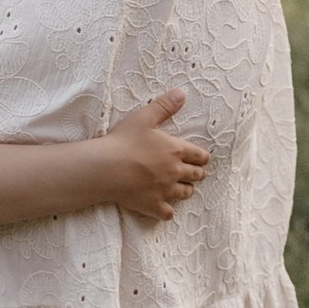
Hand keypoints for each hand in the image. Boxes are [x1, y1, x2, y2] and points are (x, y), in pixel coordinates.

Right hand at [102, 89, 210, 223]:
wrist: (106, 168)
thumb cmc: (124, 141)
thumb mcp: (144, 117)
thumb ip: (165, 106)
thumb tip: (182, 93)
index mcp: (176, 150)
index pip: (200, 156)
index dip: (202, 157)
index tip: (201, 158)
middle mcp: (175, 172)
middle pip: (196, 176)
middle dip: (197, 173)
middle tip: (193, 173)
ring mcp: (165, 191)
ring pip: (186, 194)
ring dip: (185, 190)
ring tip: (180, 187)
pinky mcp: (153, 205)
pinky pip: (168, 213)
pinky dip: (168, 210)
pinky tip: (164, 206)